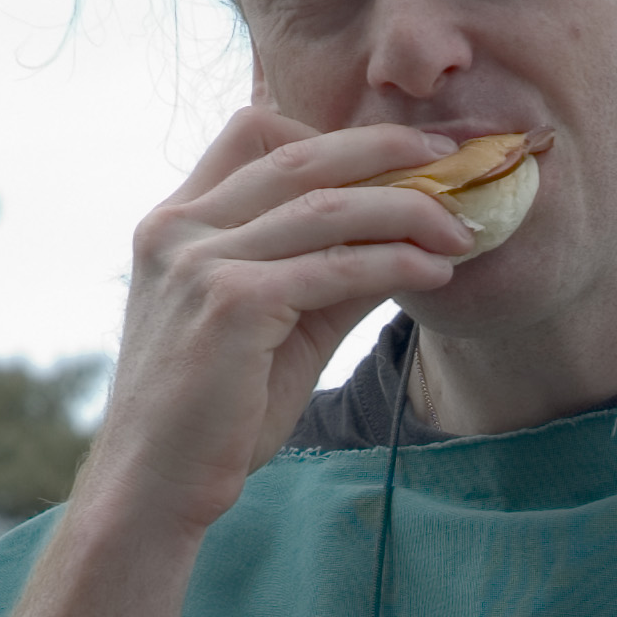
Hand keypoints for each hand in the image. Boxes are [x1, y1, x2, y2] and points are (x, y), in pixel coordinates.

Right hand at [84, 108, 479, 545]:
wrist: (158, 483)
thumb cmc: (216, 413)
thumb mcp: (276, 325)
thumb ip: (327, 273)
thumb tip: (407, 234)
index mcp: (177, 221)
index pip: (254, 133)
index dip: (334, 135)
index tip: (400, 151)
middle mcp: (179, 227)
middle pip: (299, 154)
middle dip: (386, 149)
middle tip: (451, 158)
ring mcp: (200, 262)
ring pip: (326, 206)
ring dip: (406, 209)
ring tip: (459, 228)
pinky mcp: (231, 304)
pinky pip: (334, 266)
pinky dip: (395, 262)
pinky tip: (435, 271)